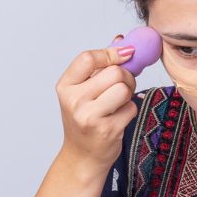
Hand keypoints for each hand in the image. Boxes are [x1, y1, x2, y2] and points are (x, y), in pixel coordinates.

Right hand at [55, 38, 138, 172]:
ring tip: (119, 102)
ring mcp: (90, 117)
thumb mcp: (85, 91)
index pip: (88, 58)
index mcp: (65, 86)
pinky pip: (131, 108)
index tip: (125, 53)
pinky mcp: (107, 130)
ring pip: (124, 89)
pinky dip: (130, 111)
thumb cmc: (86, 119)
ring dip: (128, 93)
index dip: (111, 53)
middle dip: (126, 76)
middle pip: (114, 72)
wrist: (83, 156)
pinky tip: (118, 118)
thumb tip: (121, 40)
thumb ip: (101, 66)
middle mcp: (74, 101)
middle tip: (122, 85)